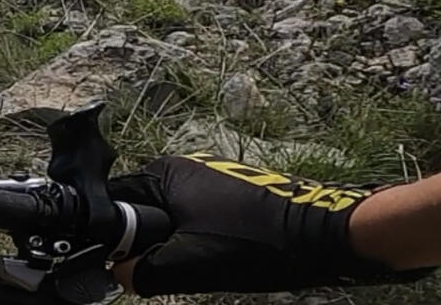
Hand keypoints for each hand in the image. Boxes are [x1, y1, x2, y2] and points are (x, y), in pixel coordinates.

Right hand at [108, 153, 431, 296]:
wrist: (325, 236)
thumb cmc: (255, 243)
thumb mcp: (187, 265)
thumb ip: (140, 270)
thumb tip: (120, 272)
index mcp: (164, 172)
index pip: (115, 202)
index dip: (117, 238)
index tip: (129, 265)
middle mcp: (183, 167)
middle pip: (144, 211)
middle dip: (152, 243)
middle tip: (173, 268)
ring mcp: (211, 179)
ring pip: (173, 219)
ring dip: (178, 245)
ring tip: (204, 263)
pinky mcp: (234, 194)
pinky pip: (197, 220)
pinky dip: (201, 241)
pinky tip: (224, 256)